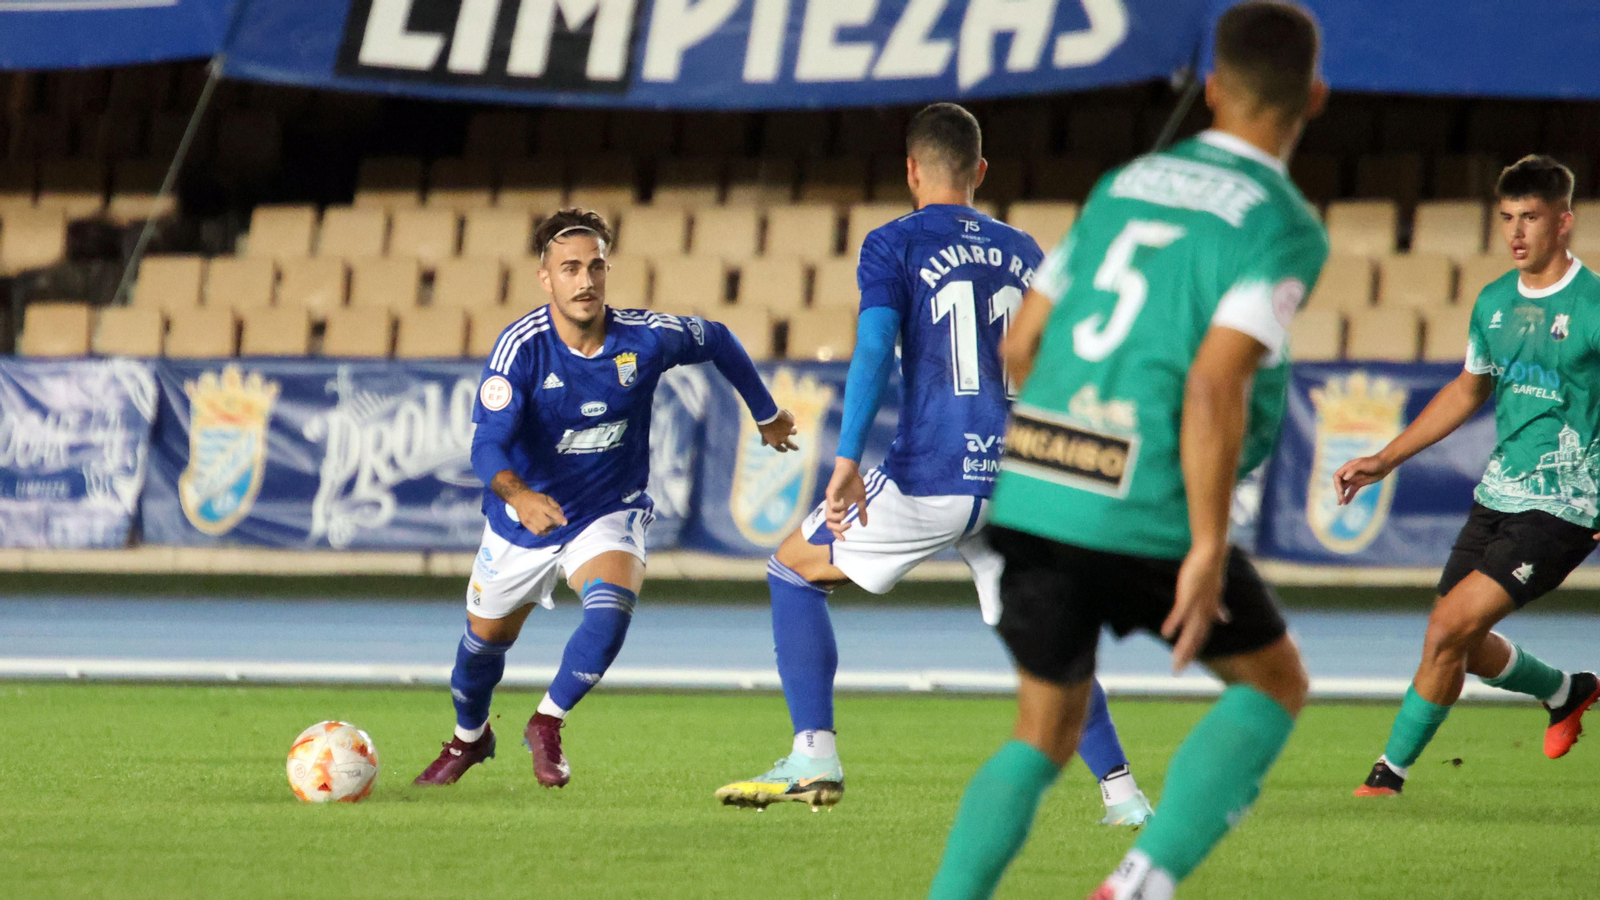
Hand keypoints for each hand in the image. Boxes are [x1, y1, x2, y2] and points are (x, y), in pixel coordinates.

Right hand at [509, 491, 566, 536]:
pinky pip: (536, 532)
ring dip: (549, 529)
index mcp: (541, 505)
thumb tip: (561, 514)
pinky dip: (543, 533)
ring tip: (551, 526)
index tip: (565, 523)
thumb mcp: (547, 497)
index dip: (559, 518)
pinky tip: (545, 530)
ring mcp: (530, 519)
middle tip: (556, 523)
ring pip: (542, 528)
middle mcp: (535, 512)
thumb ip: (555, 505)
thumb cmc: (535, 498)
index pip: (552, 513)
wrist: (520, 498)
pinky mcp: (526, 524)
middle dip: (555, 524)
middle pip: (548, 523)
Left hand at [759, 409, 798, 451]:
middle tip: (797, 448)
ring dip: (794, 430)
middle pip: (791, 445)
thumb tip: (764, 444)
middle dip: (794, 447)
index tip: (786, 450)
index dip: (783, 450)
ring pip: (794, 432)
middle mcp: (783, 439)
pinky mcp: (791, 423)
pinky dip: (789, 419)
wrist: (767, 415)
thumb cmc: (763, 424)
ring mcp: (788, 431)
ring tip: (794, 428)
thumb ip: (765, 439)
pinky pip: (792, 421)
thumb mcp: (763, 433)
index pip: (780, 449)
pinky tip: (785, 414)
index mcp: (775, 442)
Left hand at [824, 458, 867, 537]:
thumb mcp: (861, 500)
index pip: (834, 525)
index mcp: (839, 509)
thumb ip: (862, 512)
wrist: (850, 469)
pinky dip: (838, 508)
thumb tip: (865, 525)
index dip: (837, 533)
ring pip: (828, 516)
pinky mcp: (831, 492)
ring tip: (846, 514)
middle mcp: (833, 506)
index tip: (844, 539)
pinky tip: (845, 505)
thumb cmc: (854, 483)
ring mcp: (831, 499)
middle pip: (829, 524)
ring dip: (838, 519)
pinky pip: (832, 504)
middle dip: (838, 529)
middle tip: (849, 526)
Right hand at [1163, 545, 1230, 671]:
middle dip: (1186, 655)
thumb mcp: (1216, 594)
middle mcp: (1204, 611)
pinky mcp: (1189, 593)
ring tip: (1175, 662)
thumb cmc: (1211, 572)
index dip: (1193, 650)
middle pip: (1196, 638)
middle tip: (1176, 672)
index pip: (1201, 635)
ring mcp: (1197, 604)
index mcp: (1208, 612)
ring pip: (1190, 630)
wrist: (1212, 553)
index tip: (1184, 663)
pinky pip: (1181, 611)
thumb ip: (1218, 609)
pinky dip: (1174, 623)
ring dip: (1183, 647)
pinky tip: (1165, 633)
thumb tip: (1225, 619)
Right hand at [1332, 455, 1394, 504]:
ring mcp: (1354, 479)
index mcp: (1347, 467)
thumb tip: (1345, 478)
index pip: (1337, 476)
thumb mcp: (1363, 464)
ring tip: (1341, 504)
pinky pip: (1352, 491)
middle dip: (1339, 492)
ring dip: (1342, 495)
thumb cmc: (1374, 462)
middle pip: (1340, 483)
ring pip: (1344, 488)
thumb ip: (1353, 470)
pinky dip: (1349, 496)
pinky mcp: (1360, 483)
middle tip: (1341, 500)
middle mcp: (1349, 473)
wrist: (1385, 464)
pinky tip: (1346, 503)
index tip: (1341, 492)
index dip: (1337, 484)